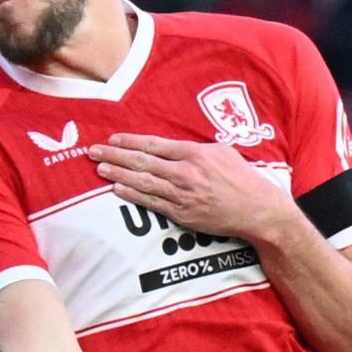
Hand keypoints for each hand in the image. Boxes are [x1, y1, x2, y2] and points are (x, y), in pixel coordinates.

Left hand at [92, 134, 295, 243]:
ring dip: (118, 173)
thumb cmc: (243, 180)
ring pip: (143, 181)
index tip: (113, 138)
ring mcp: (183, 194)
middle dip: (115, 154)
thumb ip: (197, 149)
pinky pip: (152, 202)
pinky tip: (117, 188)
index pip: (155, 145)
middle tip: (93, 151)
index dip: (131, 141)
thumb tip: (175, 147)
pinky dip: (133, 195)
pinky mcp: (183, 213)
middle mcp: (186, 172)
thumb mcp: (224, 153)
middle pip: (143, 161)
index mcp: (196, 154)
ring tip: (100, 168)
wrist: (258, 210)